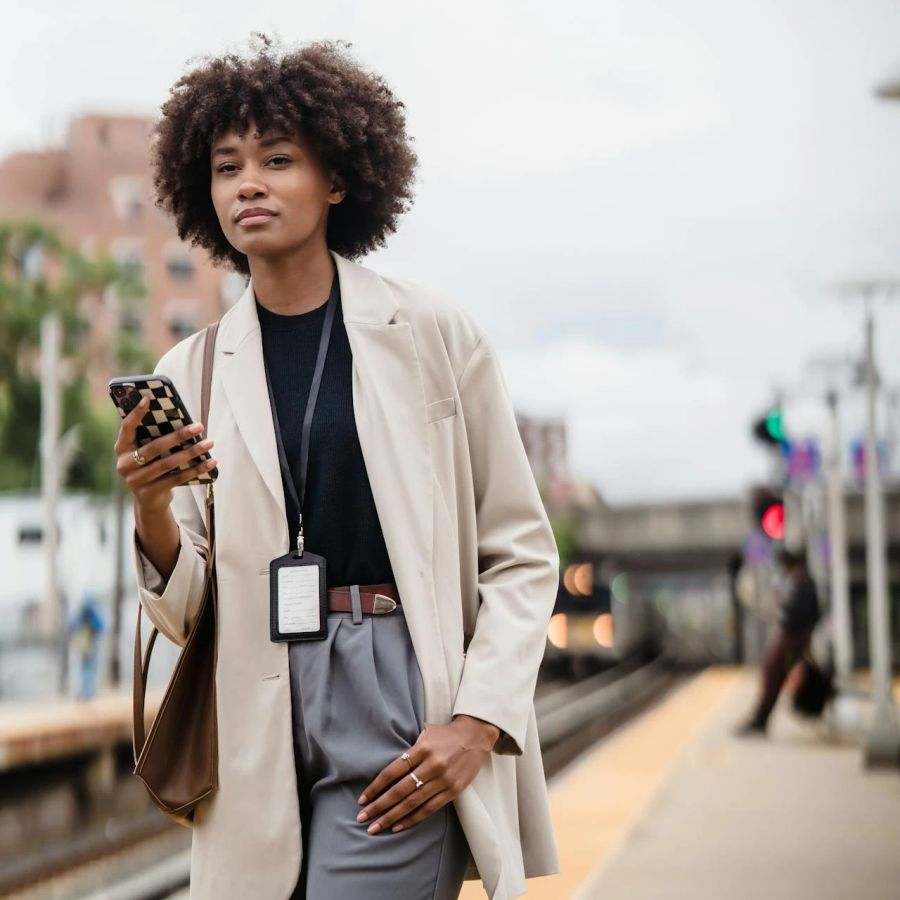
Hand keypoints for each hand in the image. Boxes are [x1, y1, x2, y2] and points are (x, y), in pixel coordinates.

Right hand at [114, 395, 216, 511]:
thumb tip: (181, 420)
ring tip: (208, 443)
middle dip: (179, 436)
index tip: (148, 399)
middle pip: (154, 447)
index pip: (126, 428)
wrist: (149, 502)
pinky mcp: (150, 493)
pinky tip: (210, 462)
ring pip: (168, 463)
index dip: (136, 414)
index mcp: (121, 449)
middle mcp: (124, 464)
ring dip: (191, 452)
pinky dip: (195, 469)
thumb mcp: (147, 454)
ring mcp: (136, 480)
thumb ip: (154, 439)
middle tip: (199, 426)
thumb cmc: (151, 468)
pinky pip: (177, 478)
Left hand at [355, 715, 499, 834]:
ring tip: (376, 827)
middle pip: (400, 791)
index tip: (362, 799)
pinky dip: (412, 819)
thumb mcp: (426, 732)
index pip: (393, 771)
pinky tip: (398, 826)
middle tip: (362, 818)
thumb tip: (387, 768)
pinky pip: (429, 809)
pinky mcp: (453, 791)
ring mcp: (443, 780)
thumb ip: (409, 749)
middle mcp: (432, 765)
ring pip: (412, 803)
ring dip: (392, 817)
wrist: (476, 736)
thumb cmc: (446, 734)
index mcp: (422, 749)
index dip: (376, 787)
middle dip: (379, 806)